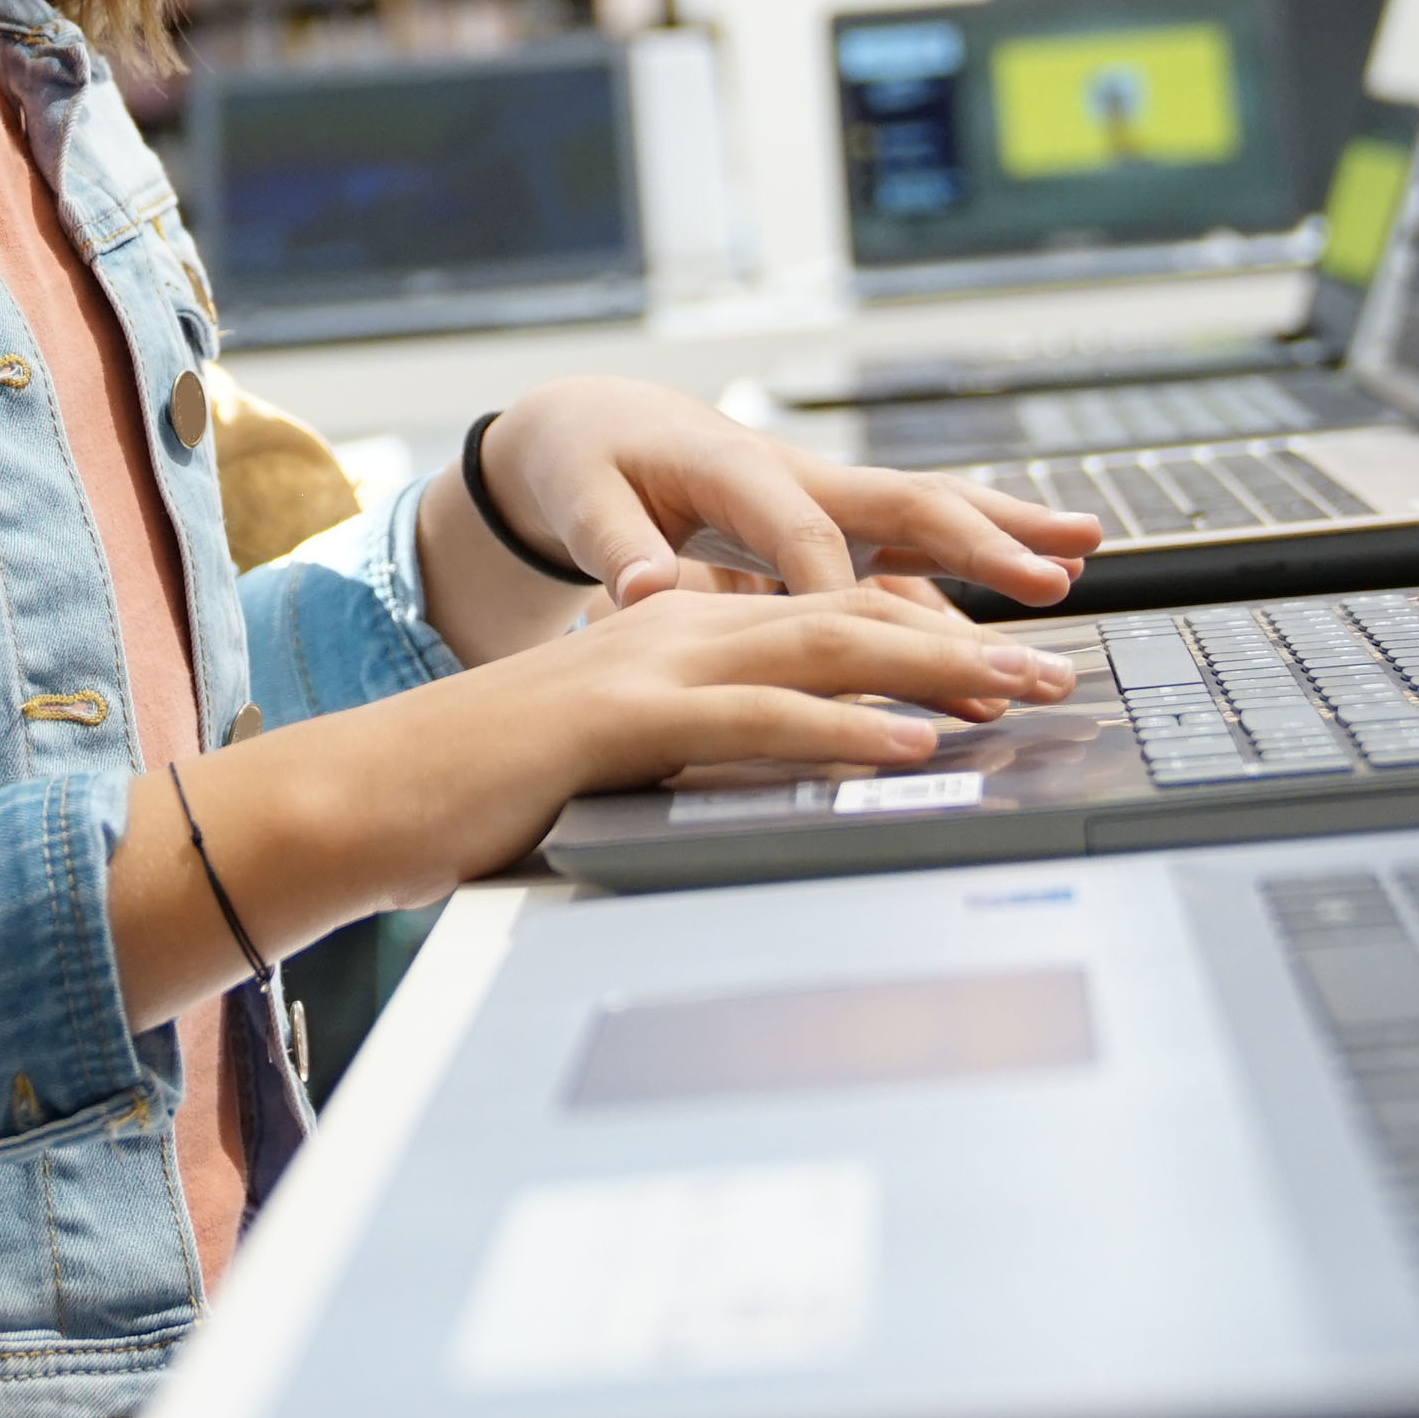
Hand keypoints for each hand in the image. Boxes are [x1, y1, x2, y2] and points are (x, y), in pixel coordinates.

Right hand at [111, 588, 1079, 1020]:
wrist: (356, 800)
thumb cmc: (470, 801)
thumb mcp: (604, 765)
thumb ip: (686, 758)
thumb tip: (772, 789)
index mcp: (665, 628)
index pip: (821, 615)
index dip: (925, 633)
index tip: (1011, 659)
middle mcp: (666, 625)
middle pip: (845, 615)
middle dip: (963, 641)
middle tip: (1062, 665)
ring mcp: (642, 664)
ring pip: (820, 650)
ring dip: (934, 674)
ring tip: (1021, 692)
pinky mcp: (616, 719)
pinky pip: (753, 719)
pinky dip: (842, 729)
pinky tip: (909, 750)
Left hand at [424, 374, 1097, 665]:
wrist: (599, 422)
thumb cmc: (586, 463)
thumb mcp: (579, 500)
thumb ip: (615, 550)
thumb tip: (643, 593)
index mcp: (731, 468)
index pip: (799, 533)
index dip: (836, 586)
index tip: (873, 643)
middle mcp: (795, 472)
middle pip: (899, 503)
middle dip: (976, 541)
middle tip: (1047, 573)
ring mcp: (825, 493)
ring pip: (927, 511)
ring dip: (1005, 532)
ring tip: (1082, 552)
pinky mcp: (835, 514)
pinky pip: (914, 538)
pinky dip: (973, 561)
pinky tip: (1040, 577)